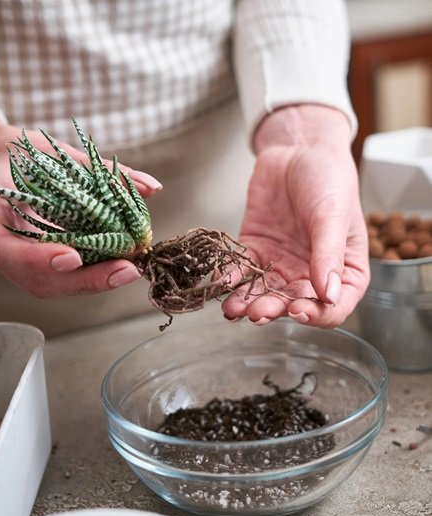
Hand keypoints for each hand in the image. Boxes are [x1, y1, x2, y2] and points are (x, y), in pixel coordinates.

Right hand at [0, 110, 161, 296]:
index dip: (35, 258)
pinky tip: (119, 267)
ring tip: (129, 269)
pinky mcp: (32, 265)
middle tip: (125, 270)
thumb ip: (101, 170)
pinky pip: (60, 278)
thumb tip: (152, 187)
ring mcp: (12, 261)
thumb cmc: (22, 155)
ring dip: (93, 281)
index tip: (72, 257)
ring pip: (51, 285)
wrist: (0, 163)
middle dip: (84, 279)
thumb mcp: (54, 152)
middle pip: (35, 278)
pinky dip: (92, 273)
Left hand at [222, 105, 368, 327]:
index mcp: (342, 272)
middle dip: (274, 310)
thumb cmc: (328, 181)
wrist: (298, 151)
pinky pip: (241, 270)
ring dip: (247, 302)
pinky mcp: (255, 250)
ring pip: (263, 292)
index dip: (317, 316)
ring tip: (233, 309)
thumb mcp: (333, 216)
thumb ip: (329, 254)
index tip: (298, 311)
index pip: (333, 307)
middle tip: (257, 312)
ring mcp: (280, 264)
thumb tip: (328, 295)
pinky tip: (221, 282)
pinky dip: (230, 277)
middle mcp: (310, 274)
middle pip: (292, 303)